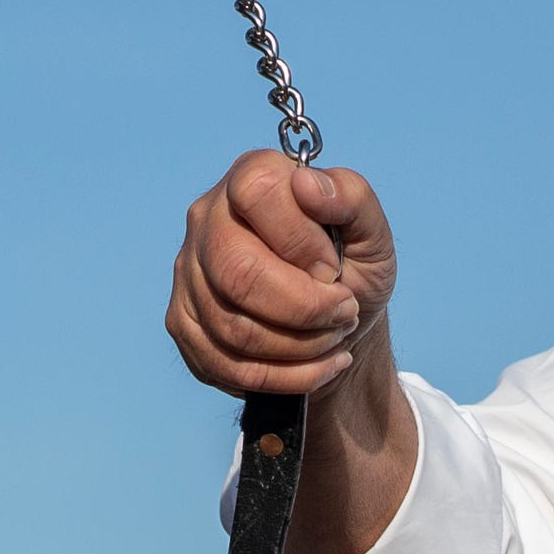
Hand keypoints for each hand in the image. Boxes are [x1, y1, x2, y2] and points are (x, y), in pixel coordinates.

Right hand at [166, 149, 394, 399]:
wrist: (336, 322)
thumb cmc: (351, 267)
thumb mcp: (371, 232)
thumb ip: (352, 198)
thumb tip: (307, 184)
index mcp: (250, 177)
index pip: (258, 194)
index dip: (303, 240)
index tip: (334, 267)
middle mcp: (206, 218)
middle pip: (237, 271)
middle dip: (305, 307)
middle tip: (345, 312)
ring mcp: (187, 272)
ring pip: (233, 327)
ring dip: (302, 346)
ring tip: (335, 336)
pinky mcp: (182, 323)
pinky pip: (226, 365)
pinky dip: (287, 376)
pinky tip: (320, 366)